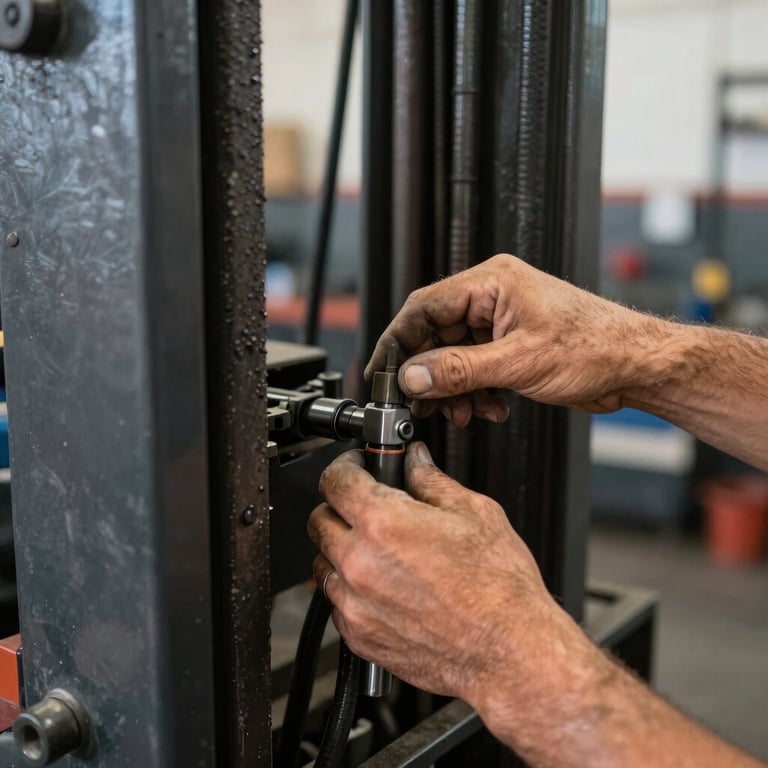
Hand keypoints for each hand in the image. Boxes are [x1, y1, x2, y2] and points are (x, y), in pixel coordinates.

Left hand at [306, 442, 570, 706]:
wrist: (510, 652)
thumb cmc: (499, 588)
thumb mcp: (475, 514)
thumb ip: (432, 481)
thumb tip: (416, 462)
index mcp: (384, 523)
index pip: (334, 481)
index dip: (345, 467)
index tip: (356, 469)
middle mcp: (360, 563)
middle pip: (319, 520)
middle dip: (340, 507)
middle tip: (369, 508)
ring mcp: (354, 603)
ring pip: (324, 563)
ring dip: (343, 551)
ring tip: (383, 553)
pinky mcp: (358, 636)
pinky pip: (337, 602)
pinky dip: (353, 591)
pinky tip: (388, 587)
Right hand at [365, 253, 666, 426]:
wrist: (636, 366)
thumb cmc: (596, 346)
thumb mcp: (520, 362)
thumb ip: (459, 370)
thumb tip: (413, 376)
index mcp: (490, 283)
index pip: (424, 307)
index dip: (399, 342)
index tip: (385, 374)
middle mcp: (490, 298)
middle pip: (435, 336)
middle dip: (430, 375)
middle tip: (421, 405)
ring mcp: (499, 323)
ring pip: (452, 357)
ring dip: (453, 390)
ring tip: (463, 413)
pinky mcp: (509, 346)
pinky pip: (473, 369)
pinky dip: (473, 393)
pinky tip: (488, 408)